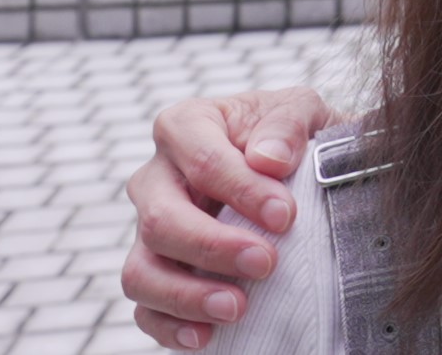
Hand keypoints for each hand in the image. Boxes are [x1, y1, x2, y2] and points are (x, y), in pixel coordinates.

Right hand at [122, 86, 332, 347]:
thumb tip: (268, 160)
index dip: (242, 190)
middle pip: (160, 221)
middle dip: (212, 247)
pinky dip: (170, 328)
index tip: (285, 216)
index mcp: (187, 127)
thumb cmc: (291, 134)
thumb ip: (287, 124)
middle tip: (265, 263)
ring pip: (140, 272)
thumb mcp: (301, 109)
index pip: (202, 161)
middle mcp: (156, 179)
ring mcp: (148, 231)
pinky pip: (144, 310)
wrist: (296, 165)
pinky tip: (206, 337)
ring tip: (237, 308)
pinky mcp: (156, 272)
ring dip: (186, 296)